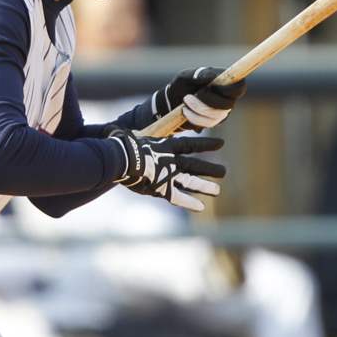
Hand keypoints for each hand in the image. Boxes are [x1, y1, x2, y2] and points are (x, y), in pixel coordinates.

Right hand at [107, 126, 225, 211]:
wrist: (123, 158)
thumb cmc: (122, 144)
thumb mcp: (126, 136)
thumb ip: (126, 134)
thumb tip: (112, 130)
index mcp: (166, 146)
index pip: (191, 144)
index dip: (206, 144)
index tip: (221, 143)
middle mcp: (172, 160)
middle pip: (196, 165)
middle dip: (210, 169)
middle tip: (224, 172)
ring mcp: (169, 175)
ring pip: (191, 182)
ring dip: (204, 186)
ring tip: (217, 191)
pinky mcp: (163, 188)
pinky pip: (178, 197)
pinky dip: (189, 202)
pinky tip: (200, 207)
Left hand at [153, 67, 246, 130]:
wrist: (172, 101)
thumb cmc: (182, 84)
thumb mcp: (186, 76)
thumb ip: (199, 74)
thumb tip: (211, 76)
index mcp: (226, 82)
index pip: (239, 87)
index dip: (230, 90)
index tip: (212, 87)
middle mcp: (227, 98)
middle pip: (227, 105)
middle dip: (206, 102)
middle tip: (188, 97)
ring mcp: (222, 111)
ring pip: (217, 116)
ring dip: (197, 110)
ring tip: (184, 102)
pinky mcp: (213, 122)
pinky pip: (208, 124)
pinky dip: (194, 118)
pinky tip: (185, 111)